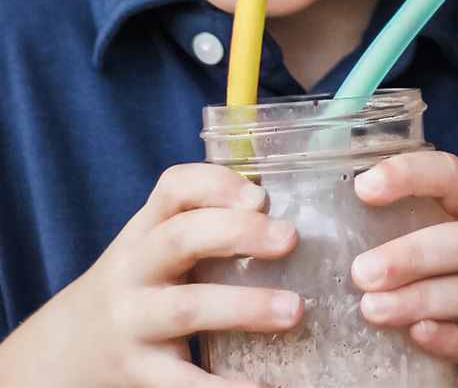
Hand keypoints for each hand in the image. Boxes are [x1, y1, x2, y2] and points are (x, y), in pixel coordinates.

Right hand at [0, 163, 302, 387]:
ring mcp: (131, 321)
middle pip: (181, 238)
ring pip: (186, 308)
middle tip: (289, 238)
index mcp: (146, 229)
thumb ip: (207, 219)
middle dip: (238, 233)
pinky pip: (182, 382)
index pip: (174, 188)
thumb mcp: (158, 241)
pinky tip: (264, 386)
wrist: (69, 345)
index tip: (260, 196)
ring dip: (245, 306)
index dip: (217, 185)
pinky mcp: (138, 372)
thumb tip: (286, 210)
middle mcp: (133, 268)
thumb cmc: (141, 281)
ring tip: (293, 310)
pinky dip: (222, 387)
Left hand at [350, 151, 457, 379]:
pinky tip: (417, 334)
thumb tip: (348, 215)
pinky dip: (449, 339)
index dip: (408, 176)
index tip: (363, 187)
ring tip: (372, 308)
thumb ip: (427, 212)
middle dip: (410, 256)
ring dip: (418, 300)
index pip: (453, 175)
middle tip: (362, 271)